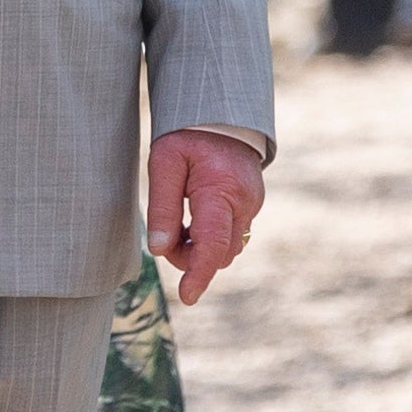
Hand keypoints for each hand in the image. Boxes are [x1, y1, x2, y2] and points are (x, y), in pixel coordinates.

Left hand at [147, 132, 265, 305]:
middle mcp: (245, 203)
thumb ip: (162, 207)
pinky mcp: (251, 207)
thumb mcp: (165, 162)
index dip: (199, 274)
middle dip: (191, 257)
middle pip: (220, 253)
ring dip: (200, 249)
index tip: (187, 296)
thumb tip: (158, 250)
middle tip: (166, 234)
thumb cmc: (188, 136)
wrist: (221, 115)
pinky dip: (210, 238)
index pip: (213, 244)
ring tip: (179, 223)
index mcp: (222, 190)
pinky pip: (231, 235)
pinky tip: (193, 220)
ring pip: (226, 248)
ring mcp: (252, 206)